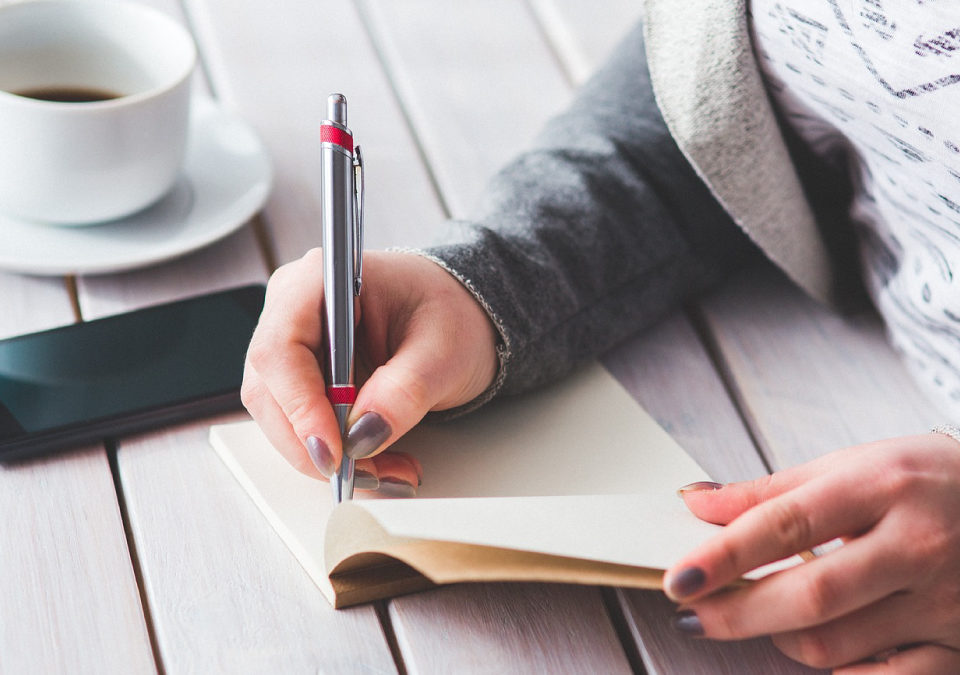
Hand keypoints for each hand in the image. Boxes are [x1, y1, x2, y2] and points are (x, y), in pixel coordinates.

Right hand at [241, 249, 498, 493]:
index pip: (281, 348)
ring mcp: (293, 346)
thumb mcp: (443, 351)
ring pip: (281, 418)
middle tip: (369, 474)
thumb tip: (364, 434)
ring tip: (388, 472)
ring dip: (330, 457)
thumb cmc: (449, 313)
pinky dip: (337, 454)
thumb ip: (404, 390)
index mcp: (321, 280)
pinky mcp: (302, 379)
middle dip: (316, 444)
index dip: (299, 405)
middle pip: (271, 391)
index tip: (333, 450)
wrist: (458, 318)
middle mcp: (293, 310)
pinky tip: (377, 463)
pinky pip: (301, 427)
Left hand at [664, 433, 959, 672]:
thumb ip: (771, 490)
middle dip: (737, 613)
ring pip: (836, 645)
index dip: (724, 555)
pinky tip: (823, 649)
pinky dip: (842, 672)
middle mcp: (917, 544)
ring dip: (779, 636)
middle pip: (810, 597)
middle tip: (694, 615)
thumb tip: (697, 503)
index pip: (785, 524)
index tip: (679, 577)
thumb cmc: (927, 480)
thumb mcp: (852, 464)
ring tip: (762, 615)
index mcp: (881, 486)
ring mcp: (943, 602)